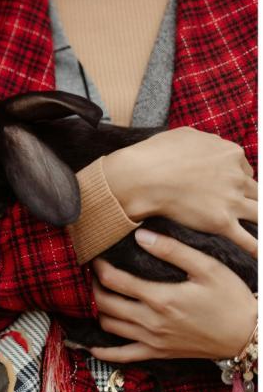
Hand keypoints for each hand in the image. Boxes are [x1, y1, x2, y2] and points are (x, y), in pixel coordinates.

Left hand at [89, 229, 257, 362]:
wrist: (249, 335)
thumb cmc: (231, 298)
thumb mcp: (207, 267)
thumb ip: (172, 249)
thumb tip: (140, 235)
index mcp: (160, 298)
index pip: (114, 281)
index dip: (99, 267)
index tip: (96, 256)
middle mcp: (151, 322)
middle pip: (104, 303)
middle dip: (93, 285)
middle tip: (94, 273)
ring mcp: (153, 340)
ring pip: (109, 326)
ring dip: (97, 309)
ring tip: (98, 294)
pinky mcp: (158, 353)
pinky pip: (123, 356)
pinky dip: (103, 351)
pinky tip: (90, 346)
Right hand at [104, 127, 256, 255]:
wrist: (140, 177)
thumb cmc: (156, 155)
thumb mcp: (185, 135)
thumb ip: (206, 141)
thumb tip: (211, 145)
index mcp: (230, 154)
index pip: (245, 171)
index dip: (237, 181)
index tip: (228, 188)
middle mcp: (236, 177)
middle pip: (256, 192)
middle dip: (250, 200)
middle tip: (240, 208)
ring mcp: (231, 200)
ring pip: (260, 214)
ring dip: (260, 221)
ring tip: (259, 227)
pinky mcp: (221, 222)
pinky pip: (247, 240)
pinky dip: (256, 248)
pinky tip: (260, 256)